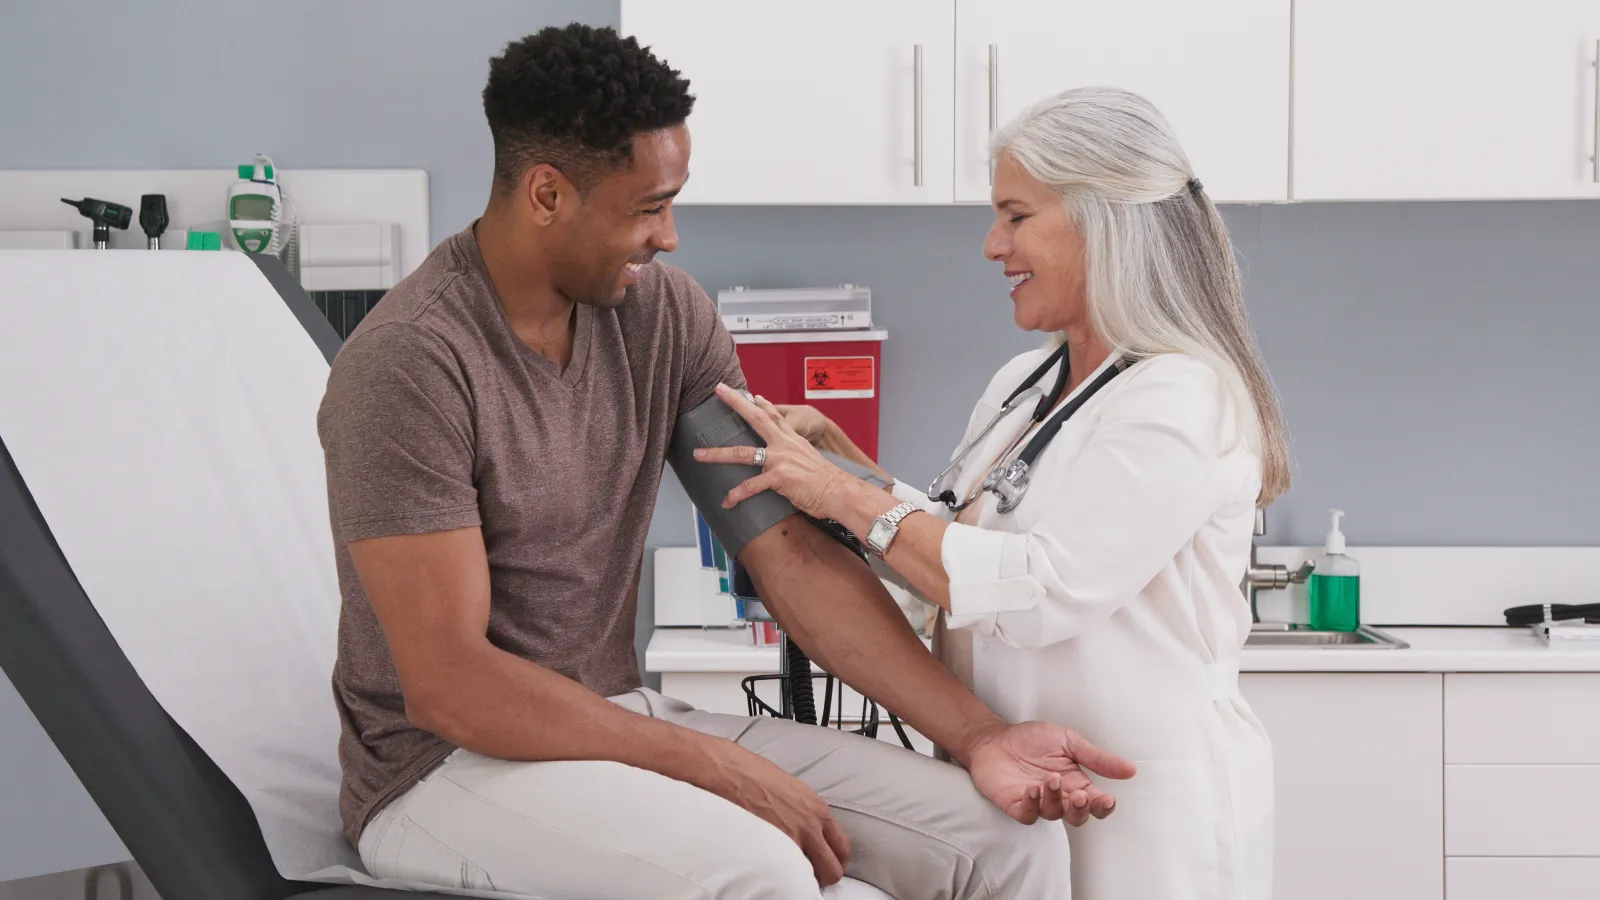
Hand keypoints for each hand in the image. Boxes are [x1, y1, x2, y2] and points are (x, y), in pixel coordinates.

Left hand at [693, 384, 850, 518]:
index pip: (775, 416)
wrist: (839, 492)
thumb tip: (791, 463)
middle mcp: (784, 445)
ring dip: (716, 454)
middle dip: (735, 403)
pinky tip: (727, 502)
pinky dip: (736, 495)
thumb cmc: (828, 482)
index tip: (751, 394)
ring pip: (741, 453)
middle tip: (718, 391)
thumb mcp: (813, 460)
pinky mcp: (778, 477)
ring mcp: (780, 459)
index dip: (762, 404)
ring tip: (698, 454)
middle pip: (755, 418)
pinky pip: (750, 486)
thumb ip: (798, 456)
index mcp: (793, 440)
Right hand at [706, 739, 851, 885]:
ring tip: (787, 875)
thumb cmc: (752, 773)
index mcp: (816, 809)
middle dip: (823, 876)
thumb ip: (804, 810)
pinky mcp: (767, 851)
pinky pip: (783, 875)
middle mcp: (809, 827)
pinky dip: (780, 878)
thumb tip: (807, 827)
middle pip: (832, 869)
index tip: (825, 863)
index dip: (834, 859)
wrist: (725, 771)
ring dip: (802, 880)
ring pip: (809, 879)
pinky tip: (770, 872)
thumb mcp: (790, 787)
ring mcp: (788, 841)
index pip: (842, 847)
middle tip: (809, 877)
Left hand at [965, 722, 1136, 826]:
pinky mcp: (1015, 805)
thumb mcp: (1069, 741)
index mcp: (1075, 783)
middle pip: (1078, 816)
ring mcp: (1037, 803)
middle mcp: (1059, 797)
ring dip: (1055, 799)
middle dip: (1082, 809)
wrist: (994, 738)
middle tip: (1080, 794)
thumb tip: (1129, 769)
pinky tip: (1032, 789)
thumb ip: (1097, 758)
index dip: (1103, 806)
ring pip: (1053, 814)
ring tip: (1051, 779)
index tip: (1107, 799)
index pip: (1096, 803)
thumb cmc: (1030, 740)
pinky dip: (1032, 805)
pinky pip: (1027, 814)